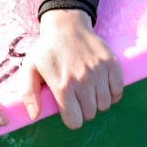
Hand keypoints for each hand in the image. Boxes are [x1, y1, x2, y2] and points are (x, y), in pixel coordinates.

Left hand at [22, 9, 122, 128]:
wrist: (67, 25)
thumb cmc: (47, 49)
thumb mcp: (30, 68)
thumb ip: (29, 93)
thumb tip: (34, 115)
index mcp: (62, 85)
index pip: (75, 121)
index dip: (71, 118)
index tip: (69, 108)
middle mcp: (82, 80)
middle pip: (90, 114)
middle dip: (84, 110)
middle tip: (78, 96)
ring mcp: (99, 72)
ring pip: (105, 104)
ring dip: (98, 101)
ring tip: (89, 90)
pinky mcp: (111, 64)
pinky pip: (118, 91)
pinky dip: (112, 92)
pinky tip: (102, 85)